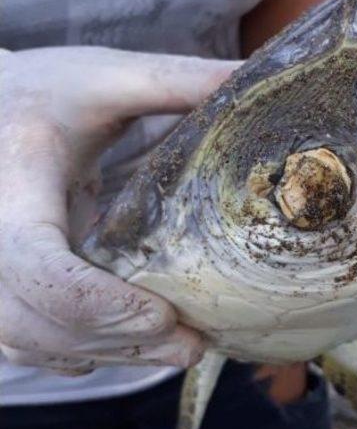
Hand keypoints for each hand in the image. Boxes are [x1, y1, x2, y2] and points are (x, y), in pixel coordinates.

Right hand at [0, 46, 239, 374]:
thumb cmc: (43, 91)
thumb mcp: (107, 76)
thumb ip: (179, 81)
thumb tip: (259, 80)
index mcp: (13, 178)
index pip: (36, 264)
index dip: (97, 302)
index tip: (163, 313)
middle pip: (37, 320)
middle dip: (119, 339)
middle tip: (192, 343)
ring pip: (30, 341)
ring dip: (106, 352)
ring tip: (177, 348)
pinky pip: (25, 343)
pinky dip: (79, 350)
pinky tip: (130, 343)